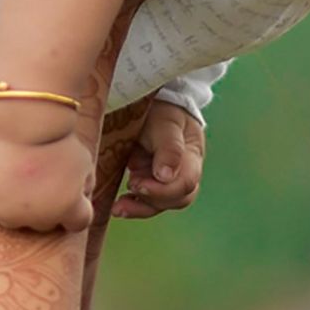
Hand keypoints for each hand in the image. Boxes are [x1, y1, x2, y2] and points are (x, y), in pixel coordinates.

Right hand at [0, 103, 95, 233]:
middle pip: (45, 222)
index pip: (78, 223)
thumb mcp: (83, 160)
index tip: (69, 190)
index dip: (76, 206)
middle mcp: (38, 219)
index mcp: (68, 209)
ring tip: (18, 177)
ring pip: (14, 219)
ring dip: (18, 206)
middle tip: (39, 178)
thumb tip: (82, 195)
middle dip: (46, 205)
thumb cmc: (55, 137)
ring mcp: (8, 213)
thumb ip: (85, 183)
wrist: (20, 120)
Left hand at [112, 101, 203, 218]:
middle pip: (178, 198)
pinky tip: (117, 207)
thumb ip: (169, 147)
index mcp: (193, 154)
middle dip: (153, 198)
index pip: (186, 181)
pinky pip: (146, 202)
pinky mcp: (151, 182)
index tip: (136, 182)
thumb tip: (166, 176)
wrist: (150, 102)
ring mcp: (168, 179)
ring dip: (140, 207)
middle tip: (131, 185)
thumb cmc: (161, 109)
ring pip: (162, 204)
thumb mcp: (166, 122)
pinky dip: (133, 207)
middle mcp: (185, 171)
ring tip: (119, 207)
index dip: (164, 188)